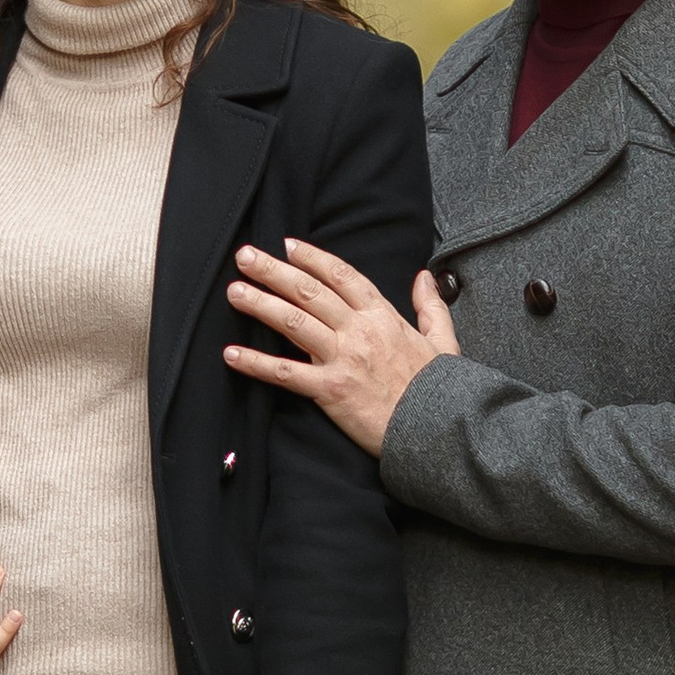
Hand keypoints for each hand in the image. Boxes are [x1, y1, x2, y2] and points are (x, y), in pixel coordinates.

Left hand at [224, 238, 458, 453]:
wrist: (439, 429)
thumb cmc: (439, 389)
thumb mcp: (443, 340)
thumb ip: (431, 306)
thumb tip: (425, 277)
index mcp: (383, 316)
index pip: (342, 276)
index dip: (312, 258)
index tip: (288, 245)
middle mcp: (359, 331)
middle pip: (309, 291)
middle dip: (274, 270)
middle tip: (246, 255)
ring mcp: (343, 359)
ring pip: (294, 322)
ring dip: (260, 304)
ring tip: (234, 291)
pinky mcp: (330, 391)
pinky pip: (287, 374)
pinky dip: (257, 363)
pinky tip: (231, 354)